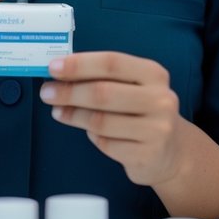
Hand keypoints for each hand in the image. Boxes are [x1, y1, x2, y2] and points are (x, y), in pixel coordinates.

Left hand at [40, 51, 182, 187]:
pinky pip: (106, 144)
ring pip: (100, 121)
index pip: (112, 63)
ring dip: (73, 115)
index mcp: (154, 74)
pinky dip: (92, 137)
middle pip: (103, 92)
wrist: (172, 152)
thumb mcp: (132, 88)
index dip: (79, 64)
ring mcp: (157, 129)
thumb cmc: (141, 112)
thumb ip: (102, 78)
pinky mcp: (147, 155)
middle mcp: (160, 99)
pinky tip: (89, 131)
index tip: (53, 67)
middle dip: (69, 92)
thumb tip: (60, 73)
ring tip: (58, 111)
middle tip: (46, 92)